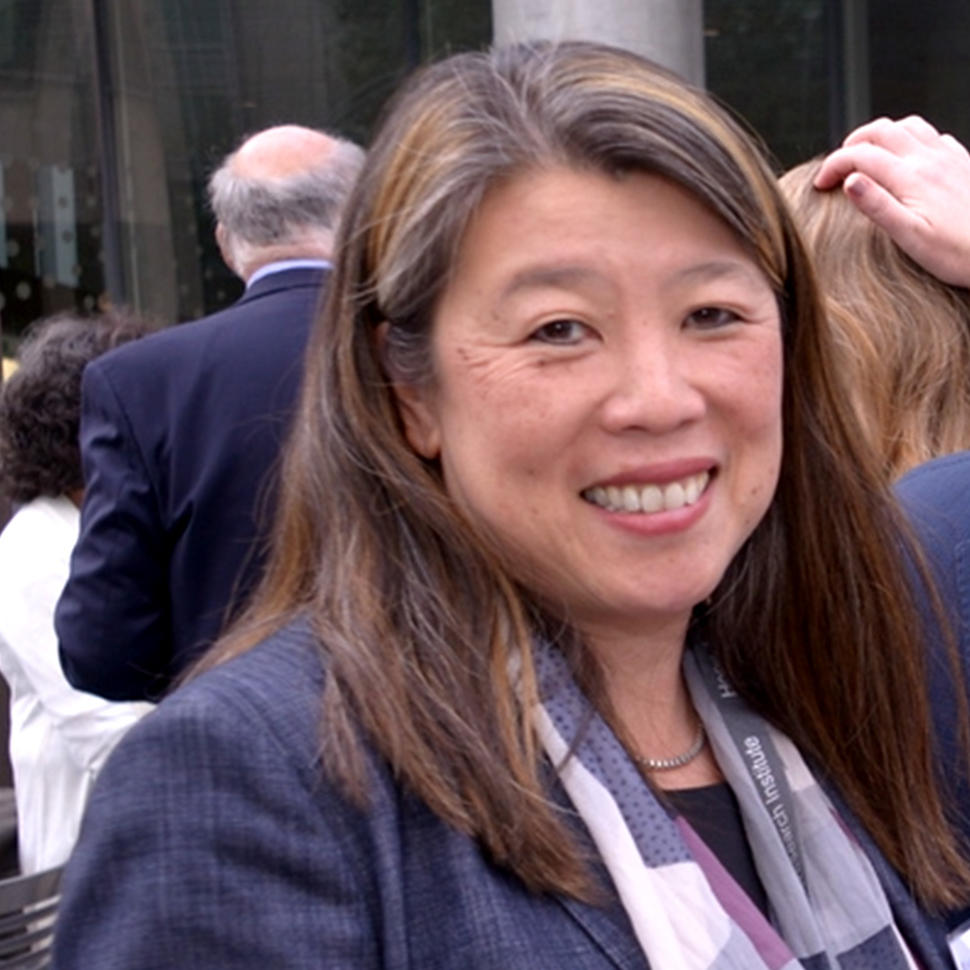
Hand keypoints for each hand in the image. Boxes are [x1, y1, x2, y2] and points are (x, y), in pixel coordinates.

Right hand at [814, 115, 969, 286]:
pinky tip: (906, 159)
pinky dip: (909, 139)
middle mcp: (930, 160)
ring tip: (866, 156)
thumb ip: (878, 206)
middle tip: (837, 166)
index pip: (860, 156)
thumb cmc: (957, 253)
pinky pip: (932, 135)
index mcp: (912, 178)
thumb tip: (850, 181)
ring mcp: (949, 157)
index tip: (820, 184)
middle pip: (882, 131)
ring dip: (880, 135)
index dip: (833, 165)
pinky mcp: (962, 163)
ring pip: (907, 126)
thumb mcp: (910, 237)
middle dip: (852, 143)